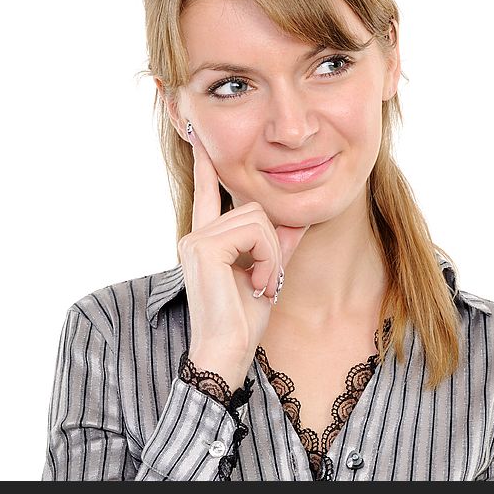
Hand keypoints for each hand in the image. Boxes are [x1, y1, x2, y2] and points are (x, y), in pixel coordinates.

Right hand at [177, 127, 309, 390]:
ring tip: (260, 286)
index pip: (207, 195)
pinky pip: (255, 233)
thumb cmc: (242, 322)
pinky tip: (256, 284)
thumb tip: (298, 220)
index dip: (206, 168)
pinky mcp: (204, 247)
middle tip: (265, 282)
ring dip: (272, 255)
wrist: (226, 352)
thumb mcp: (267, 275)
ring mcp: (196, 240)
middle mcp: (196, 236)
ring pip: (258, 218)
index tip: (200, 141)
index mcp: (206, 241)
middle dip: (272, 244)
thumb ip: (278, 245)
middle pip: (254, 208)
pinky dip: (267, 259)